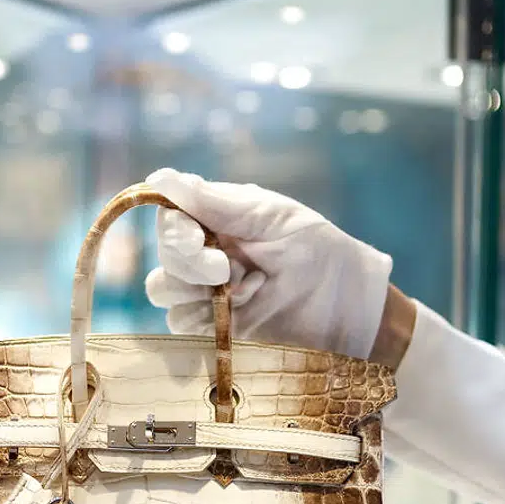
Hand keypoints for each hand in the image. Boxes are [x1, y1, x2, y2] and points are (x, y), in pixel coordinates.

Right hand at [144, 168, 397, 360]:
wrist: (345, 302)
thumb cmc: (314, 248)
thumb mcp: (268, 217)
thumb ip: (214, 204)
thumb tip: (160, 178)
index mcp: (215, 218)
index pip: (170, 218)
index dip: (174, 231)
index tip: (196, 239)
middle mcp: (204, 252)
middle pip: (164, 257)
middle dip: (191, 264)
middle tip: (228, 269)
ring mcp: (205, 290)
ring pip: (163, 291)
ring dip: (196, 292)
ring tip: (243, 290)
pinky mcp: (212, 325)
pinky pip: (181, 324)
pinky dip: (204, 319)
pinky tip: (241, 311)